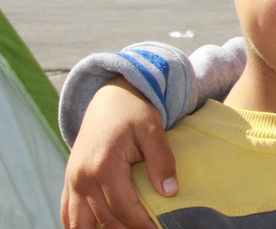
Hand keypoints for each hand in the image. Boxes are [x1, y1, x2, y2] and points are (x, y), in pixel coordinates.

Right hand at [61, 77, 177, 228]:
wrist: (110, 97)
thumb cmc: (134, 112)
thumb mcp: (153, 130)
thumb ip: (161, 160)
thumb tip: (169, 193)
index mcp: (104, 165)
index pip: (123, 208)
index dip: (142, 223)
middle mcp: (82, 177)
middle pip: (105, 218)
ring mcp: (73, 181)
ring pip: (81, 223)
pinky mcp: (70, 181)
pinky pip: (67, 214)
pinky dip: (80, 227)